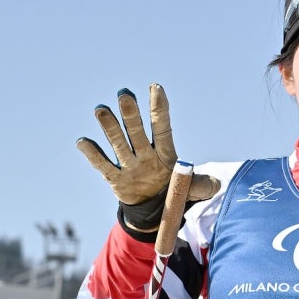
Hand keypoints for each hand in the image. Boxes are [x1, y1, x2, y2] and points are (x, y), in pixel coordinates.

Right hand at [76, 84, 219, 222]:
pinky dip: (93, 154)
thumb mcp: (191, 191)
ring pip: (118, 143)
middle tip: (125, 95)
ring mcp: (129, 164)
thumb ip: (201, 185)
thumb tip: (215, 185)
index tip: (156, 87)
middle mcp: (145, 153)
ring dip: (110, 127)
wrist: (155, 210)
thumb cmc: (175, 192)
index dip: (159, 109)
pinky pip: (103, 165)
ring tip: (101, 110)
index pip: (162, 128)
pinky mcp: (116, 178)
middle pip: (137, 131)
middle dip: (131, 114)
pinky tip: (83, 142)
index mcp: (165, 153)